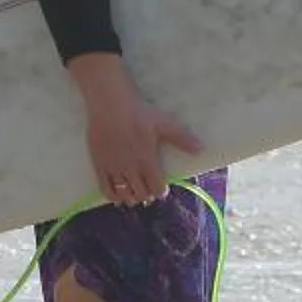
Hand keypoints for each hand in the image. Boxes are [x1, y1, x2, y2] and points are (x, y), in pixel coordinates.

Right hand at [66, 54, 203, 205]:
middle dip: (147, 195)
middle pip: (141, 194)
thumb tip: (201, 149)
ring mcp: (114, 168)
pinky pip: (106, 189)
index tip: (161, 188)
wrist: (110, 104)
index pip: (156, 188)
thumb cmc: (139, 113)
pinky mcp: (100, 165)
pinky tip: (117, 196)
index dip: (160, 191)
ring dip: (132, 197)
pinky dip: (113, 197)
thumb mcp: (164, 123)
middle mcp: (131, 168)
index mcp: (148, 160)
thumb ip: (182, 138)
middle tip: (148, 189)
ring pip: (125, 194)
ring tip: (134, 193)